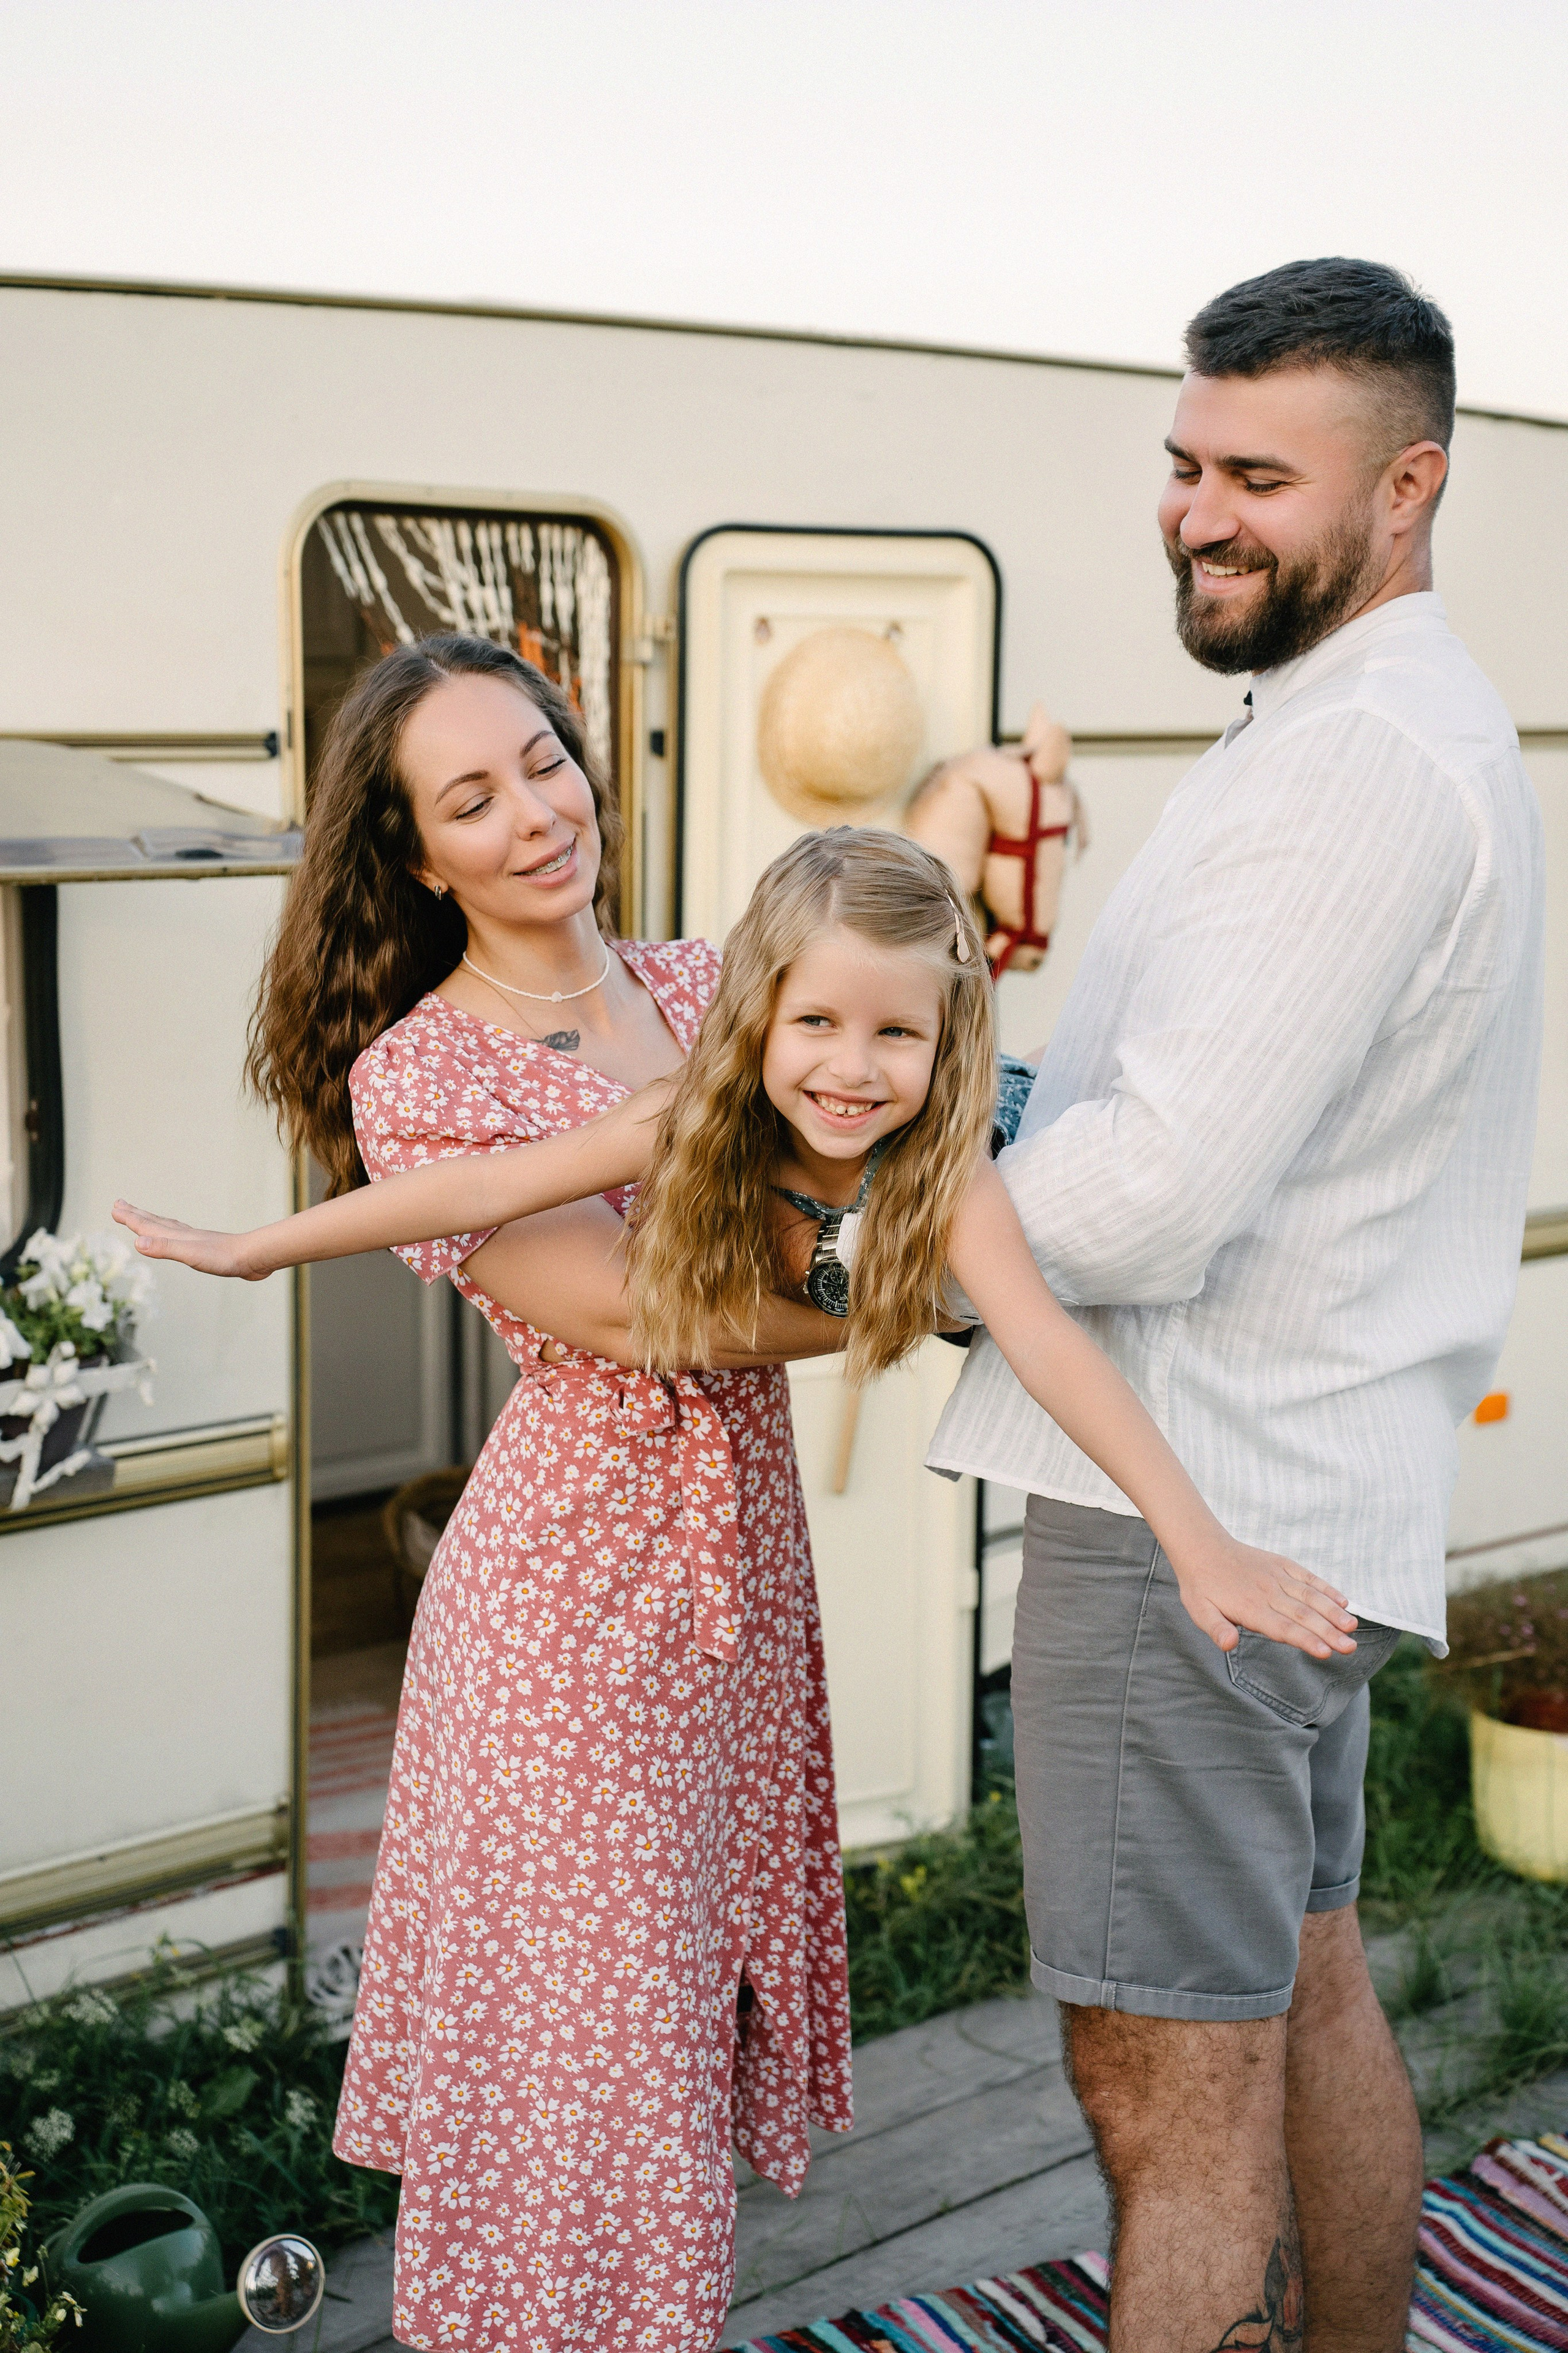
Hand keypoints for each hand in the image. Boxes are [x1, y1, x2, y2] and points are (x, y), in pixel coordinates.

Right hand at [112, 1199, 267, 1279]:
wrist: (254, 1257)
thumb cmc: (223, 1258)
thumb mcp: (190, 1254)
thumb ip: (165, 1248)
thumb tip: (138, 1241)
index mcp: (177, 1236)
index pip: (147, 1225)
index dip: (130, 1218)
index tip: (114, 1207)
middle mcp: (184, 1235)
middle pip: (154, 1222)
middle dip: (136, 1214)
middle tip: (119, 1204)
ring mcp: (196, 1241)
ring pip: (168, 1228)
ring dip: (152, 1222)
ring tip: (144, 1217)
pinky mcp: (206, 1250)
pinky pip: (181, 1239)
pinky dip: (173, 1236)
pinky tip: (179, 1239)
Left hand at [1172, 1537, 1358, 1658]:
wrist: (1203, 1547)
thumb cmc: (1202, 1587)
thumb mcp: (1199, 1611)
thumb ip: (1216, 1629)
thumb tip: (1229, 1645)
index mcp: (1250, 1608)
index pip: (1282, 1628)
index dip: (1305, 1640)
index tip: (1326, 1652)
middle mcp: (1268, 1592)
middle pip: (1302, 1615)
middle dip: (1328, 1632)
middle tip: (1350, 1647)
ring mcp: (1277, 1576)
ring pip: (1310, 1596)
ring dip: (1333, 1612)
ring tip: (1352, 1627)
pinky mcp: (1282, 1564)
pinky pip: (1307, 1577)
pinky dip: (1326, 1588)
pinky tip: (1343, 1601)